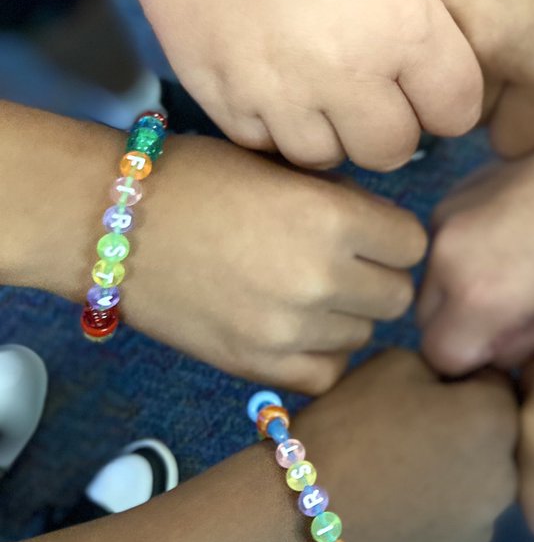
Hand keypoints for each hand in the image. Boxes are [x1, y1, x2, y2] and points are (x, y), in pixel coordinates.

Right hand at [124, 0, 482, 171]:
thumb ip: (414, 30)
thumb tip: (421, 90)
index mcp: (405, 23)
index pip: (457, 112)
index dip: (444, 101)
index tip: (424, 85)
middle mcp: (347, 68)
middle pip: (392, 150)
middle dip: (388, 126)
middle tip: (368, 91)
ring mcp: (278, 90)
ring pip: (326, 158)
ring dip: (327, 131)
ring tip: (313, 85)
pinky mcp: (221, 96)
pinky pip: (263, 144)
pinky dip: (271, 123)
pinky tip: (269, 80)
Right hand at [128, 135, 425, 392]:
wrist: (113, 223)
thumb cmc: (196, 180)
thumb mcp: (282, 167)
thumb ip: (342, 199)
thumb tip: (385, 230)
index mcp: (332, 217)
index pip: (412, 243)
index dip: (390, 235)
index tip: (367, 232)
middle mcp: (321, 278)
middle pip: (396, 295)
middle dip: (375, 277)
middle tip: (340, 264)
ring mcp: (290, 328)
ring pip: (363, 335)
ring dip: (346, 317)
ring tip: (304, 291)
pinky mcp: (258, 366)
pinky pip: (327, 374)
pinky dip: (318, 355)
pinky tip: (294, 328)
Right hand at [296, 350, 518, 541]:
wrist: (297, 519)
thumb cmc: (346, 429)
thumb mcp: (394, 363)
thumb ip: (441, 367)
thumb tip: (455, 387)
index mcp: (497, 422)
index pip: (495, 385)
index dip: (459, 383)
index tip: (419, 395)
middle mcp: (505, 481)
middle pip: (493, 445)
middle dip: (462, 436)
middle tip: (404, 438)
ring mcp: (480, 535)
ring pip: (473, 494)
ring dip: (449, 484)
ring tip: (392, 483)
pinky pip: (450, 537)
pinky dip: (429, 526)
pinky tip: (388, 520)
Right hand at [398, 0, 533, 156]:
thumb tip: (500, 104)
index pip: (511, 139)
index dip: (512, 119)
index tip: (511, 97)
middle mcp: (484, 52)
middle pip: (462, 116)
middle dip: (469, 95)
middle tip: (480, 49)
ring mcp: (433, 19)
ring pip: (422, 79)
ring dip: (432, 62)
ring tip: (450, 18)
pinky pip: (400, 34)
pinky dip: (407, 24)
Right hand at [418, 133, 533, 374]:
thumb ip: (512, 349)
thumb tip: (485, 354)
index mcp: (476, 299)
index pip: (441, 356)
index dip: (469, 360)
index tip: (499, 344)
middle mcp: (444, 262)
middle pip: (424, 320)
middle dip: (456, 326)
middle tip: (503, 312)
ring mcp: (439, 225)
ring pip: (428, 283)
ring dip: (455, 290)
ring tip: (505, 272)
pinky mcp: (446, 199)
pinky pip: (438, 248)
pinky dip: (459, 256)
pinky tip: (500, 241)